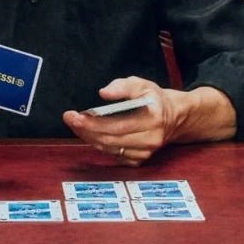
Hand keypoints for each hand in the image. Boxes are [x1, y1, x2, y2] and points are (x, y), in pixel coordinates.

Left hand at [62, 77, 182, 166]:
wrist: (173, 116)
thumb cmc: (153, 98)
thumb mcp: (141, 84)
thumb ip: (122, 86)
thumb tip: (103, 93)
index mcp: (153, 119)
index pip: (118, 125)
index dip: (94, 123)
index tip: (75, 116)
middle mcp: (151, 139)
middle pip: (111, 140)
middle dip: (86, 130)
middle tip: (69, 119)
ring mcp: (146, 152)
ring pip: (110, 149)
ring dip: (90, 138)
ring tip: (76, 125)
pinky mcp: (140, 160)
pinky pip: (114, 155)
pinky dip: (100, 145)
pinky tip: (91, 134)